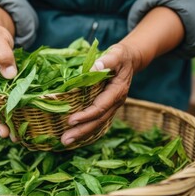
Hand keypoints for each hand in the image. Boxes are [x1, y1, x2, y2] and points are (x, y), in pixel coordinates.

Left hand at [60, 7, 184, 145]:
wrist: (130, 60)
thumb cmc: (121, 56)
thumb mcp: (116, 54)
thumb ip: (107, 60)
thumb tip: (95, 67)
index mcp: (117, 92)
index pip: (100, 107)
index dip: (86, 115)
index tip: (71, 120)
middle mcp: (115, 102)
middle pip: (98, 121)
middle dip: (81, 131)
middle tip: (64, 140)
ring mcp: (112, 107)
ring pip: (97, 124)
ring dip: (82, 134)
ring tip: (65, 142)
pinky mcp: (106, 107)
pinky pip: (96, 121)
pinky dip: (85, 128)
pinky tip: (74, 135)